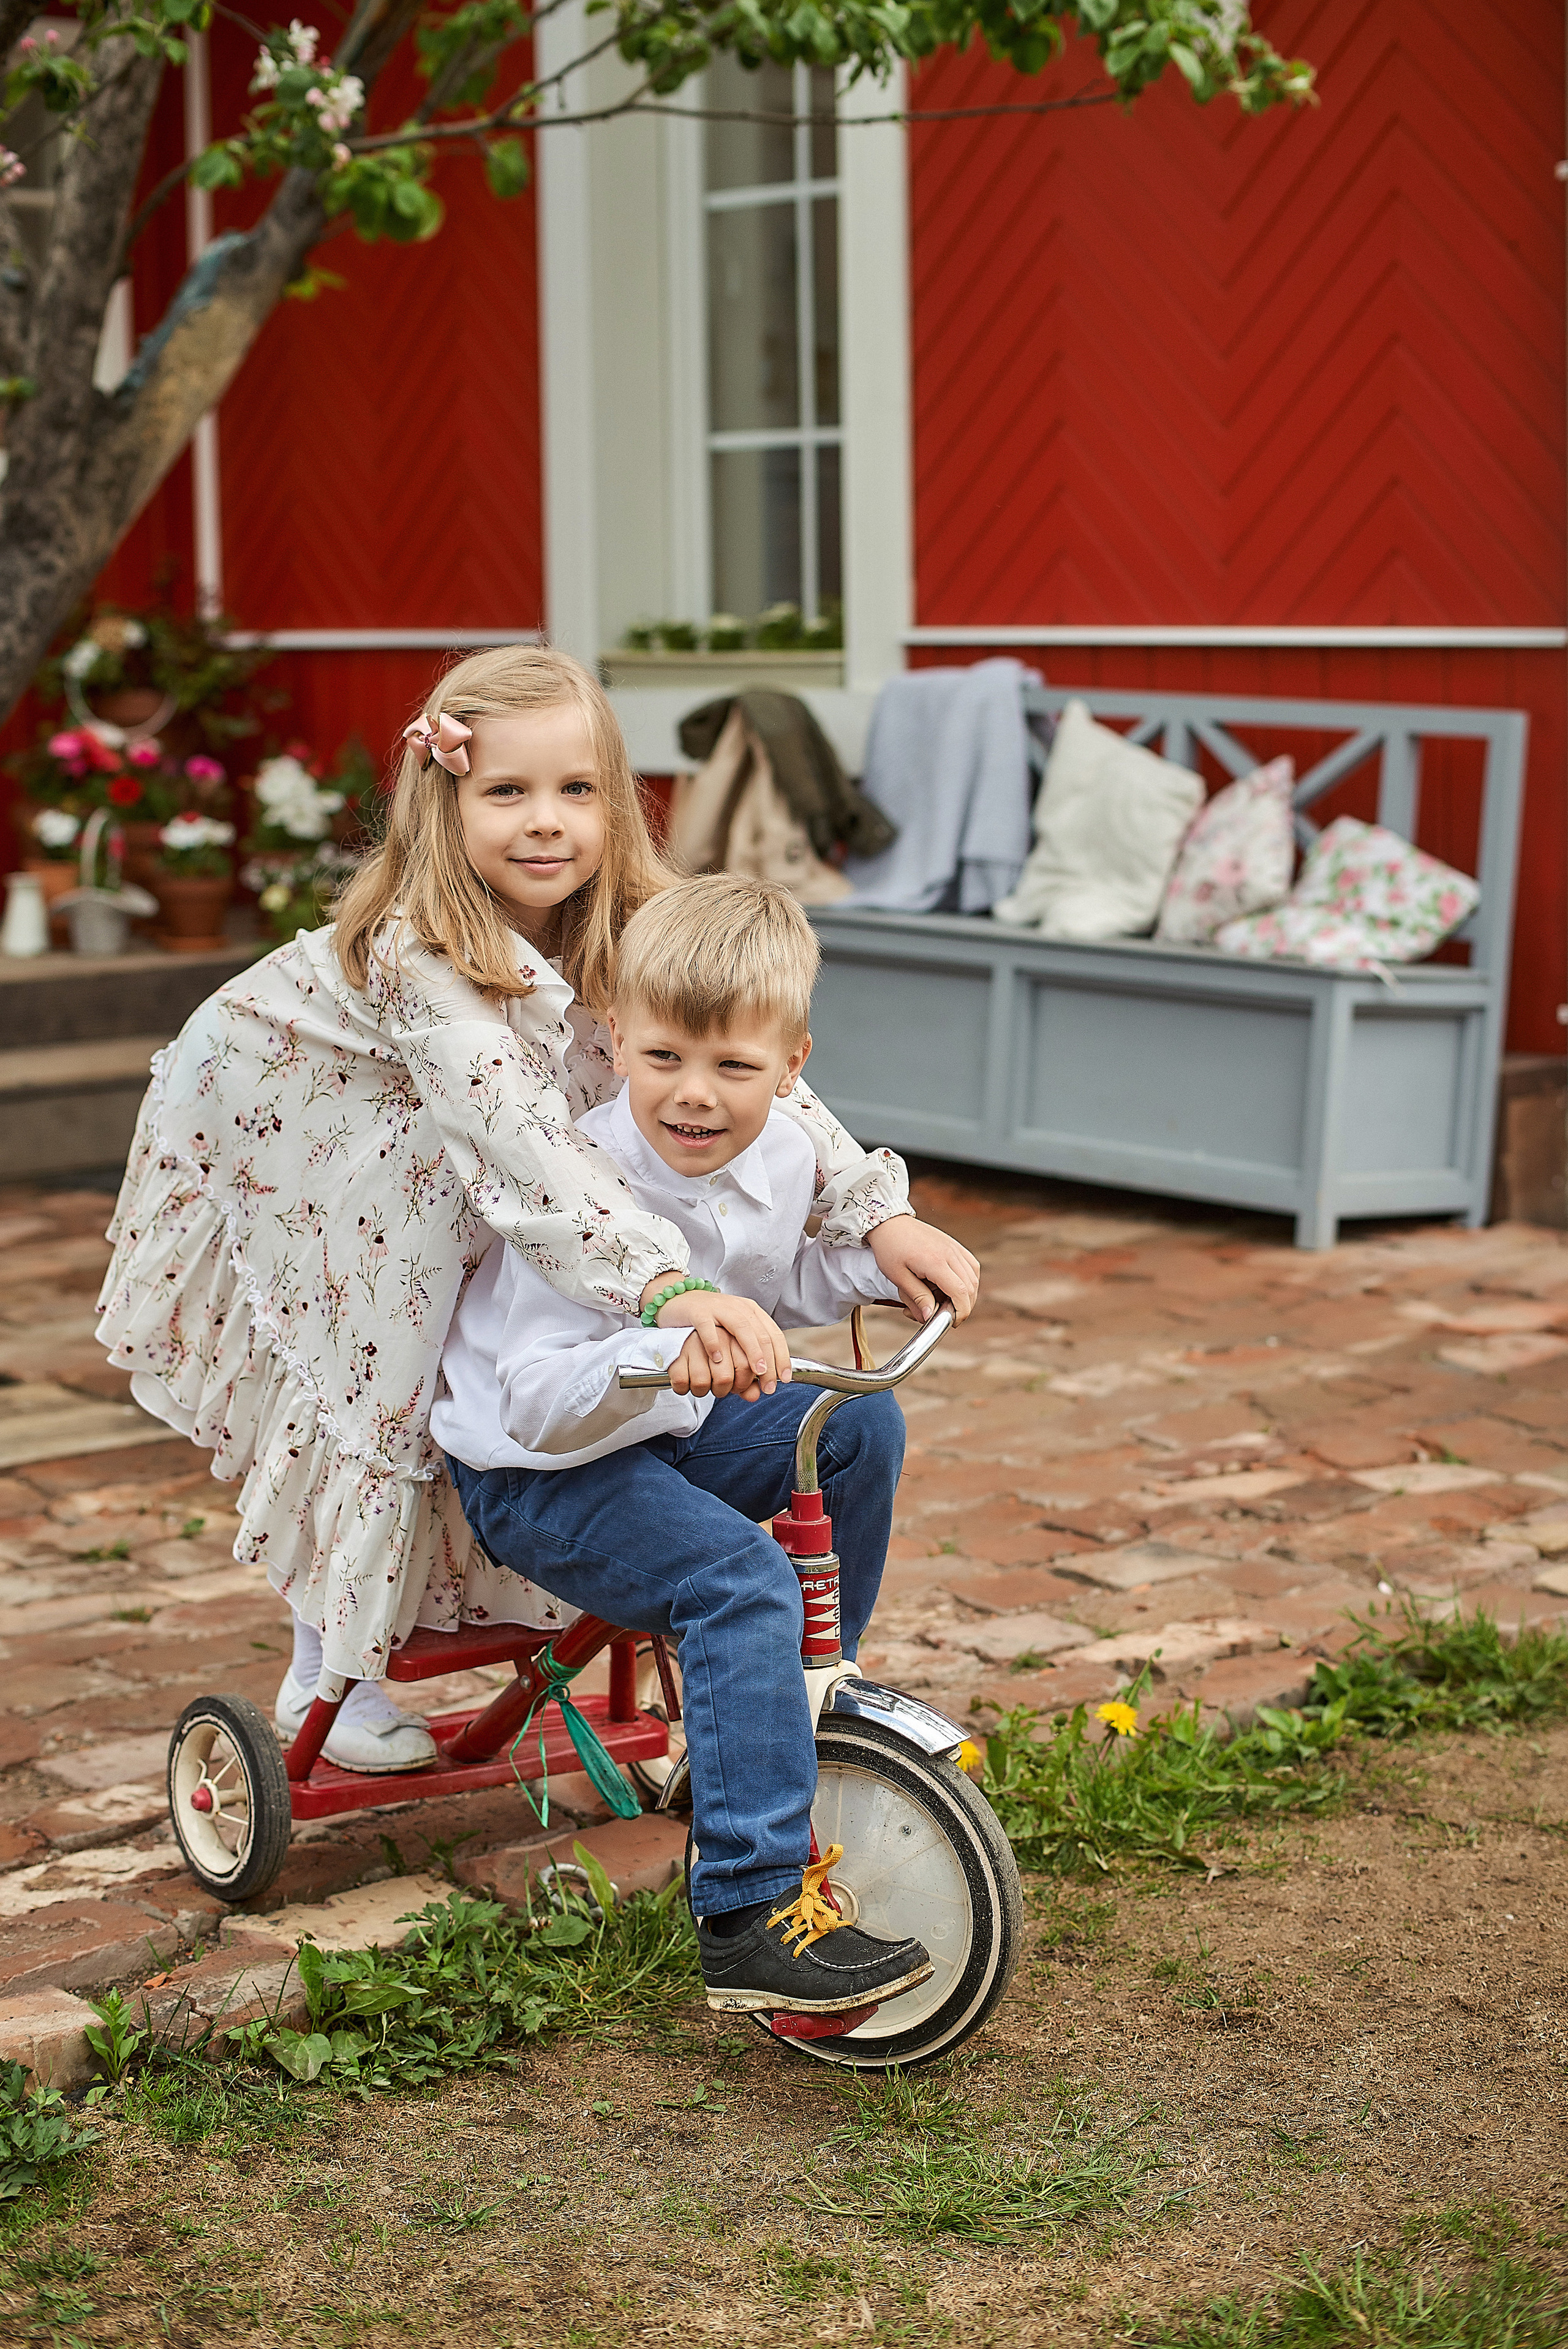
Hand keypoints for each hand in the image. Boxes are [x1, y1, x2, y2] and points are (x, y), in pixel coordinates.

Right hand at [653, 1287, 791, 1395]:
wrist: (679, 1299)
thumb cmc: (708, 1322)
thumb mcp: (730, 1339)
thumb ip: (744, 1363)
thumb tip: (757, 1392)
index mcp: (750, 1312)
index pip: (773, 1334)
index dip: (782, 1356)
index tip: (784, 1378)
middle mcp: (738, 1307)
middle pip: (761, 1333)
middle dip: (769, 1362)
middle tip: (769, 1385)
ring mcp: (718, 1308)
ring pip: (741, 1327)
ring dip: (752, 1351)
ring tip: (756, 1371)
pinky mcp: (698, 1311)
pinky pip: (708, 1327)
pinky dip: (714, 1344)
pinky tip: (718, 1359)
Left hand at [867, 1215, 980, 1323]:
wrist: (888, 1222)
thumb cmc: (889, 1248)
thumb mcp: (898, 1276)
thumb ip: (916, 1296)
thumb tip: (929, 1316)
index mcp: (935, 1261)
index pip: (960, 1292)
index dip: (960, 1311)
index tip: (952, 1322)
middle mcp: (949, 1253)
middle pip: (970, 1286)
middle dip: (963, 1306)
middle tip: (947, 1316)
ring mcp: (953, 1246)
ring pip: (973, 1276)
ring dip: (967, 1294)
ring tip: (950, 1303)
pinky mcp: (953, 1244)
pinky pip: (970, 1264)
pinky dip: (968, 1279)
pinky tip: (956, 1287)